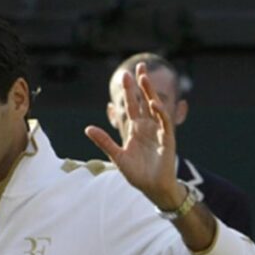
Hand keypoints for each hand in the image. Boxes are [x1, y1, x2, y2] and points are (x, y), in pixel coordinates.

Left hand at [84, 63, 182, 209]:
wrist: (152, 188)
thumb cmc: (138, 174)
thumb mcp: (117, 156)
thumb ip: (104, 142)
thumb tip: (87, 128)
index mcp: (135, 129)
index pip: (132, 105)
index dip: (129, 91)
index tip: (125, 75)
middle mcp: (147, 127)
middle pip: (145, 101)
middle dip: (142, 84)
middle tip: (140, 66)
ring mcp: (158, 132)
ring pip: (155, 108)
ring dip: (150, 93)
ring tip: (144, 78)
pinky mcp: (167, 140)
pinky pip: (164, 123)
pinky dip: (160, 113)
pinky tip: (153, 103)